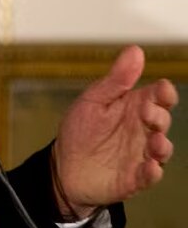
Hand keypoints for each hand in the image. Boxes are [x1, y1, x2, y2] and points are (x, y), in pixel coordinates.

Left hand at [53, 46, 177, 218]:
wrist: (63, 165)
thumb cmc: (81, 130)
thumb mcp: (94, 100)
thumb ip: (116, 79)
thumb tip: (135, 50)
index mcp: (134, 107)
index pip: (158, 97)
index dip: (164, 92)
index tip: (162, 89)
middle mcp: (142, 130)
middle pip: (161, 120)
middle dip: (159, 116)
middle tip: (146, 113)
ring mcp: (140, 154)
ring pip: (161, 150)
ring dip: (162, 146)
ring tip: (156, 142)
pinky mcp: (134, 178)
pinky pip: (149, 176)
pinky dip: (152, 173)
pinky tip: (150, 168)